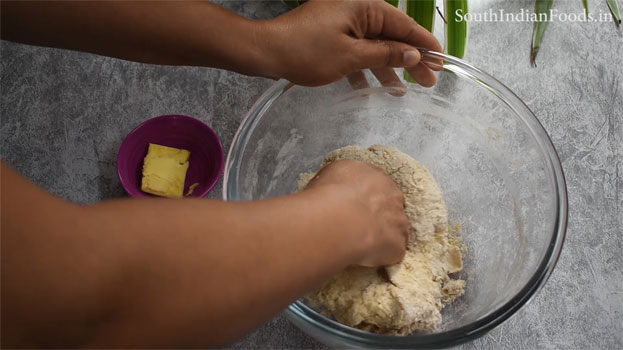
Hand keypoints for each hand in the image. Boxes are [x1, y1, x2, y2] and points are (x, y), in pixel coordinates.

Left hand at [257, 0, 441, 87]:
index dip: (425, 44)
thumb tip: (413, 54)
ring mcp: (344, 24)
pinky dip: (367, 69)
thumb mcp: (351, 56)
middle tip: (430, 82)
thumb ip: (385, 55)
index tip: (442, 61)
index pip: (405, 26)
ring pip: (375, 46)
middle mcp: (357, 11)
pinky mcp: (333, 37)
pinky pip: (357, 52)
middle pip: (393, 36)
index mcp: (365, 7)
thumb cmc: (306, 51)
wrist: (265, 52)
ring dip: (389, 68)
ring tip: (406, 91)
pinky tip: (376, 88)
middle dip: (411, 60)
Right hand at [305, 160, 408, 266]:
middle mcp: (392, 194)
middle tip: (359, 226)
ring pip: (395, 229)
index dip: (366, 198)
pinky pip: (392, 251)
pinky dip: (382, 255)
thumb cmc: (328, 194)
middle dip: (378, 215)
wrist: (338, 220)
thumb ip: (342, 181)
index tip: (354, 207)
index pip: (376, 185)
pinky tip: (366, 258)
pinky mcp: (399, 245)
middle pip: (390, 205)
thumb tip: (339, 189)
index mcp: (374, 175)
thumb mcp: (330, 174)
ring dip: (383, 235)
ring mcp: (400, 221)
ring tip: (362, 245)